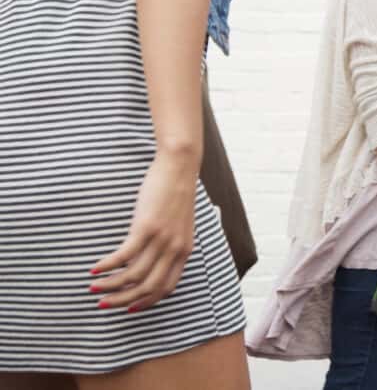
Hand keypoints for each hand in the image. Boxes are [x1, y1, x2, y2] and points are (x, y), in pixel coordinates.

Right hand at [89, 151, 198, 311]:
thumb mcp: (181, 224)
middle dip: (124, 300)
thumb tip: (156, 259)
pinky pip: (123, 256)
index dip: (146, 301)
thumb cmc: (177, 194)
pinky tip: (94, 270)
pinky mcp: (146, 227)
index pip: (166, 288)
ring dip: (111, 286)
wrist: (179, 167)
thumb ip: (173, 243)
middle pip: (148, 287)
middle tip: (104, 304)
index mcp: (185, 251)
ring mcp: (161, 239)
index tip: (129, 307)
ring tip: (94, 287)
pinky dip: (107, 266)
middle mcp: (175, 249)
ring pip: (133, 275)